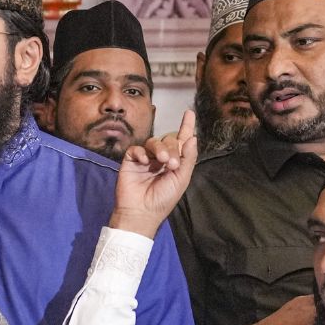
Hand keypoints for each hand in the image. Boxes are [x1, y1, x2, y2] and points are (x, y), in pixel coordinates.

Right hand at [109, 110, 197, 238]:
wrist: (142, 212)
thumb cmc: (163, 199)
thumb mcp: (181, 179)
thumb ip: (188, 158)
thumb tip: (193, 137)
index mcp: (174, 163)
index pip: (181, 141)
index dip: (186, 127)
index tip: (189, 113)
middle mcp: (160, 158)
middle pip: (168, 140)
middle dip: (172, 148)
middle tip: (172, 164)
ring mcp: (145, 159)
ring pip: (153, 142)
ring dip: (160, 148)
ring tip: (162, 162)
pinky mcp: (131, 161)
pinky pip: (137, 149)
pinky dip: (142, 153)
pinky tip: (145, 163)